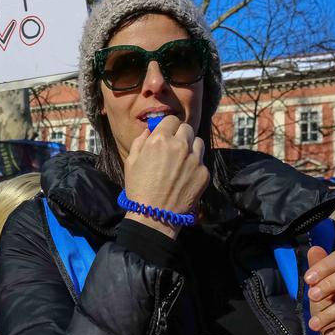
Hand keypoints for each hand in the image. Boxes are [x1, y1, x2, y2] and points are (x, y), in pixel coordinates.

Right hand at [123, 115, 209, 238]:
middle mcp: (180, 146)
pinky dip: (195, 165)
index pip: (171, 119)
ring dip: (191, 147)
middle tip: (174, 146)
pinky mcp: (204, 173)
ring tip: (182, 160)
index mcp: (160, 140)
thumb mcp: (131, 162)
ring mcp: (194, 159)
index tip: (166, 133)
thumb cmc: (139, 188)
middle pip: (187, 128)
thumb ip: (140, 141)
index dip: (168, 126)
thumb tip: (149, 131)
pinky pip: (201, 162)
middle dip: (180, 134)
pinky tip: (185, 176)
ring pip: (198, 142)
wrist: (155, 214)